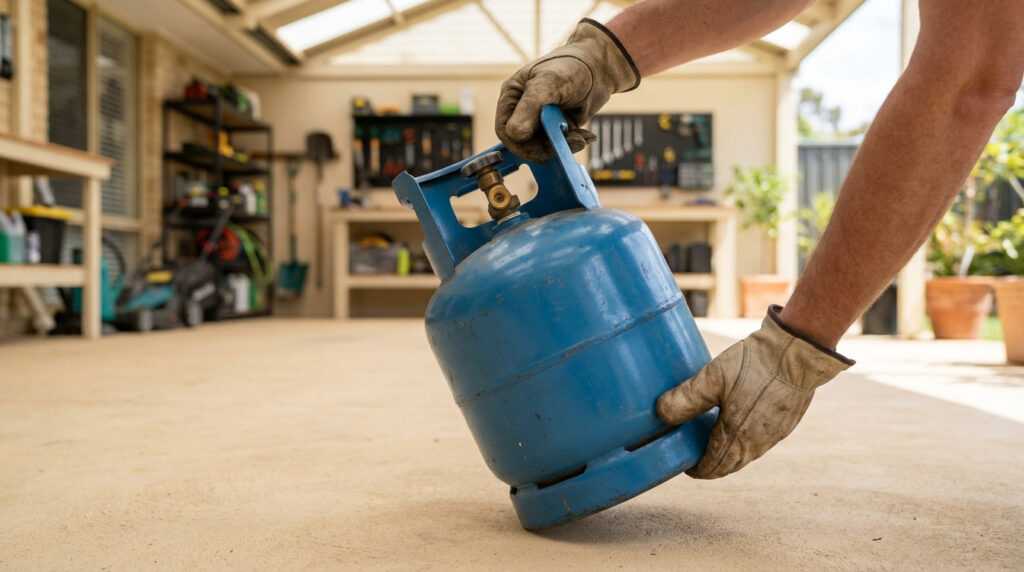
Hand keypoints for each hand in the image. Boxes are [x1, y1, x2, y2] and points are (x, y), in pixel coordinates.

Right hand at [495, 19, 639, 162]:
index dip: (519, 145)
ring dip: (563, 146)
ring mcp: (540, 121)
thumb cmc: (571, 67)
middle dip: (546, 148)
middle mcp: (523, 110)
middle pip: (524, 142)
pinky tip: (586, 136)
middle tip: (569, 143)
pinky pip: (560, 145)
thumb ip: (529, 107)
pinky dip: (573, 144)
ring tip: (581, 138)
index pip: (505, 129)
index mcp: (512, 96)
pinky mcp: (557, 128)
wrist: (600, 67)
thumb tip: (515, 135)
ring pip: (543, 147)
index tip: (540, 152)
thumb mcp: (548, 83)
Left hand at [656, 305, 853, 478]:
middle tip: (696, 452)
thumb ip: (685, 398)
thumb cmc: (754, 364)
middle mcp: (757, 443)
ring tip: (713, 437)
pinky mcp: (786, 424)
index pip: (713, 467)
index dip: (696, 469)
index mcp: (737, 437)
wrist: (798, 352)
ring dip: (729, 453)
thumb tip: (661, 413)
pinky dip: (745, 441)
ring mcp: (774, 435)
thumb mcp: (712, 377)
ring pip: (747, 455)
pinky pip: (761, 443)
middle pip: (730, 465)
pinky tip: (738, 423)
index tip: (685, 464)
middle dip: (711, 464)